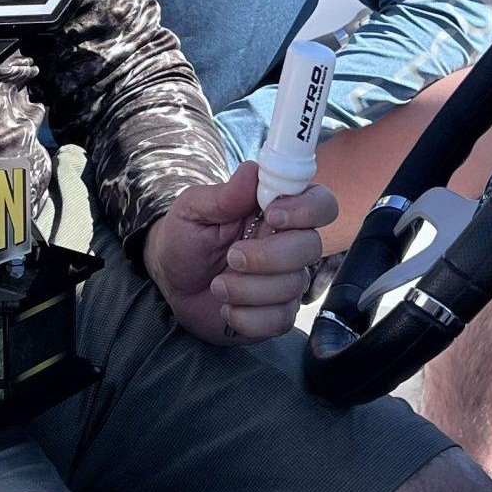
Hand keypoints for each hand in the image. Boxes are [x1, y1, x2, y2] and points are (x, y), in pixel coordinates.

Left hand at [143, 162, 334, 345]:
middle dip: (270, 256)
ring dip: (248, 289)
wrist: (172, 284)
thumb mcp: (192, 211)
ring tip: (217, 285)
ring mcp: (286, 280)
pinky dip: (247, 318)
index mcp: (275, 211)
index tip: (272, 215)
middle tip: (232, 256)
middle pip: (310, 247)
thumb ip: (221, 195)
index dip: (307, 209)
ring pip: (292, 286)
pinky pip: (279, 320)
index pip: (319, 203)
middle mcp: (288, 244)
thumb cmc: (185, 239)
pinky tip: (227, 309)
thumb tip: (251, 172)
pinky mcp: (277, 314)